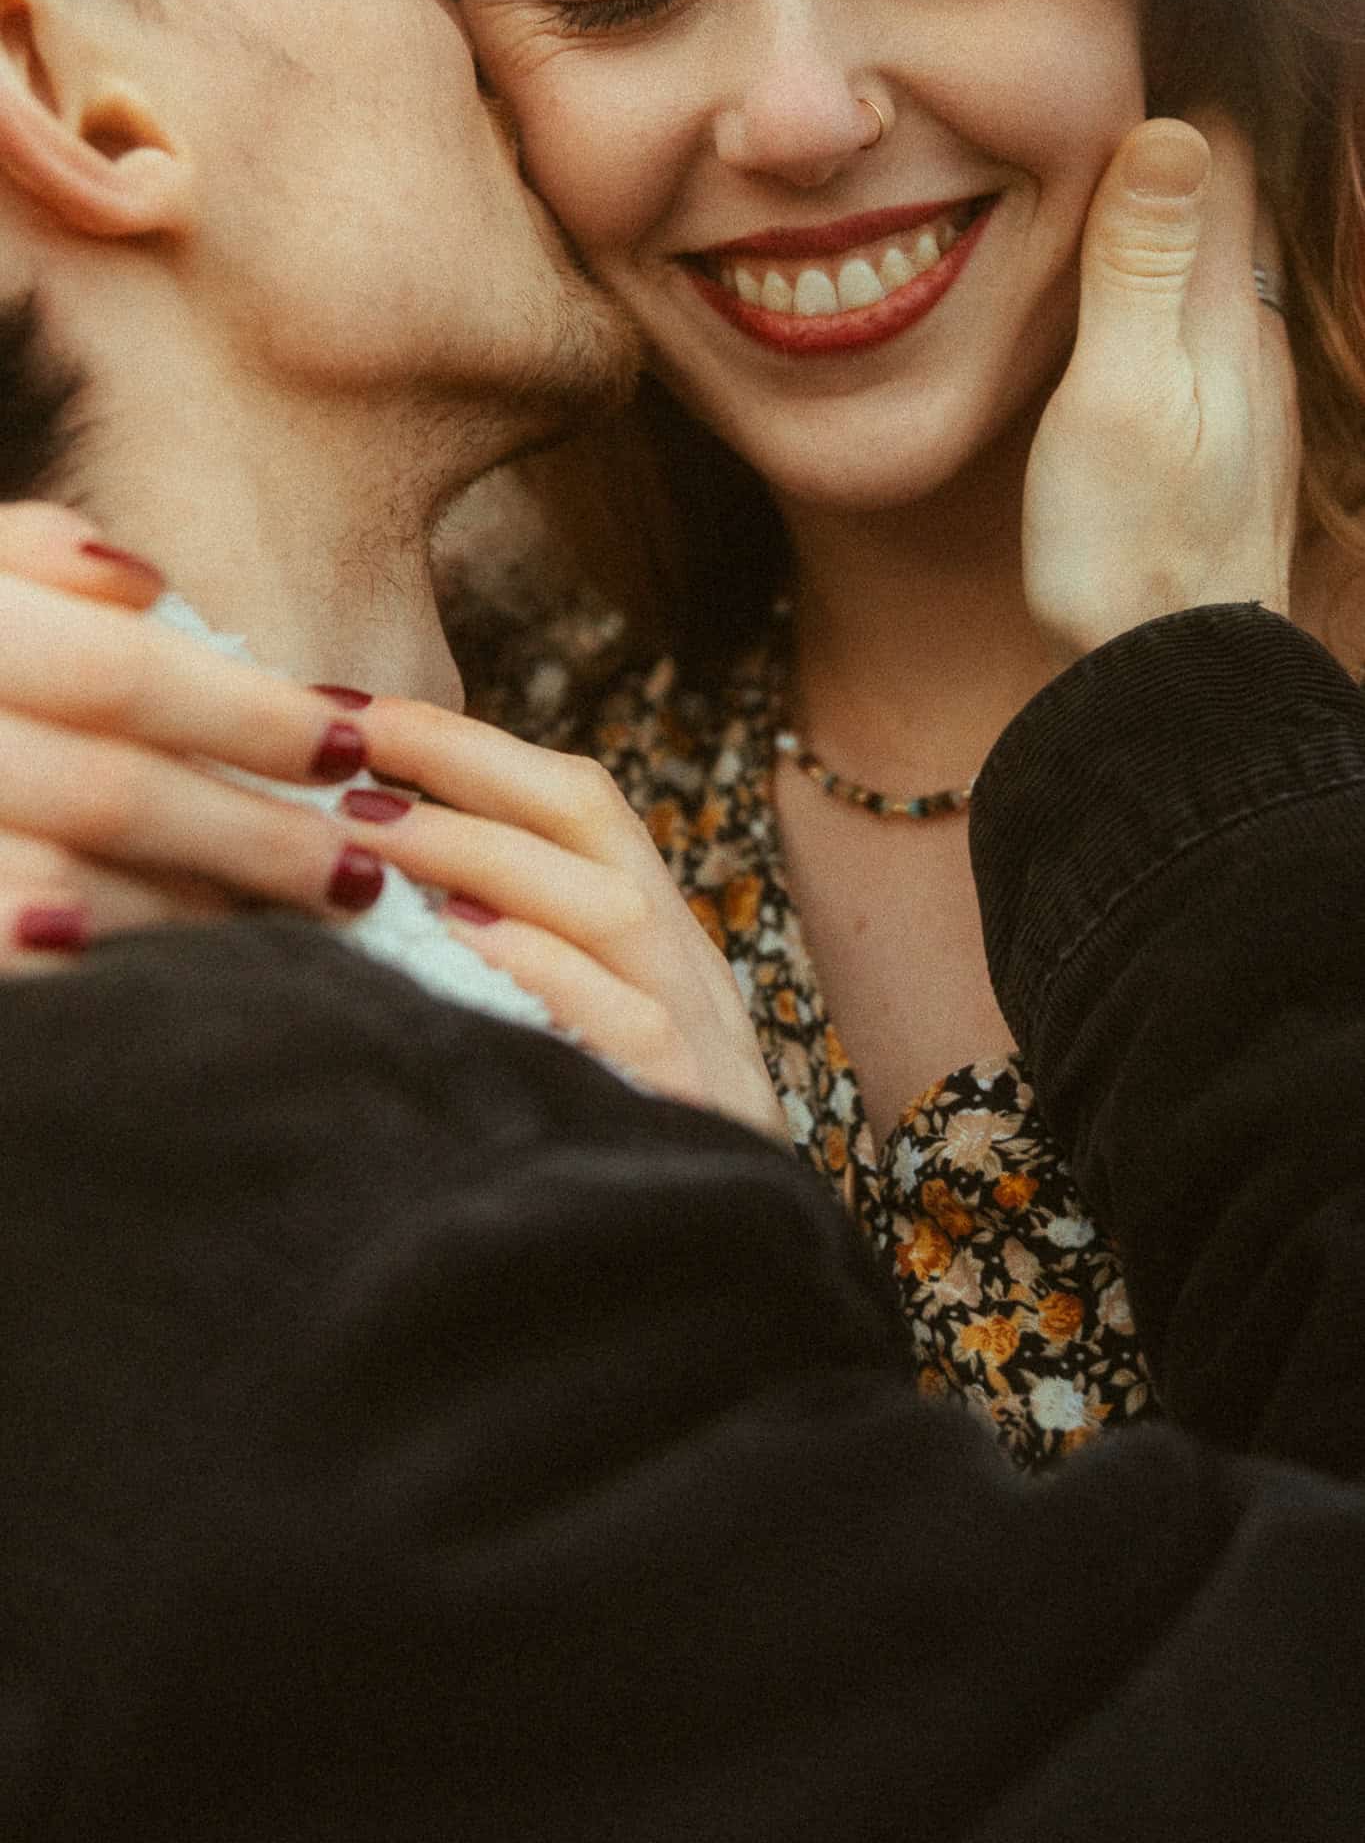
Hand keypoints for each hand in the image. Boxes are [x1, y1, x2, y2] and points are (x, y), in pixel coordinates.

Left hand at [315, 702, 789, 1142]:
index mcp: (656, 937)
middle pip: (590, 822)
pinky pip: (627, 1023)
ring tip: (364, 831)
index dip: (468, 745)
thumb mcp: (582, 1032)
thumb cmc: (625, 1147)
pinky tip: (458, 945)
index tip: (357, 714)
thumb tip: (365, 878)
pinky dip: (546, 972)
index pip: (579, 800)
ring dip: (479, 855)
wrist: (739, 1287)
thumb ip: (514, 954)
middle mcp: (688, 965)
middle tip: (338, 750)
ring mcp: (704, 1038)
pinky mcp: (699, 1116)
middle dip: (460, 769)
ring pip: (604, 905)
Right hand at [1023, 113, 1299, 668]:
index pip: (1219, 146)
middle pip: (1228, 191)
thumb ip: (1139, 267)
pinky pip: (1199, 318)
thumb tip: (1169, 125)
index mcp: (1223, 308)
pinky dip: (1164, 280)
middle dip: (1171, 130)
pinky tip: (1125, 296)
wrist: (1171, 680)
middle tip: (1101, 73)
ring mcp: (1242, 386)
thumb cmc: (1129, 550)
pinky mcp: (1221, 434)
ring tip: (1105, 164)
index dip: (1173, 80)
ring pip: (1216, 256)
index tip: (1109, 32)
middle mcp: (1250, 332)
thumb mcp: (1116, 400)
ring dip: (1166, 208)